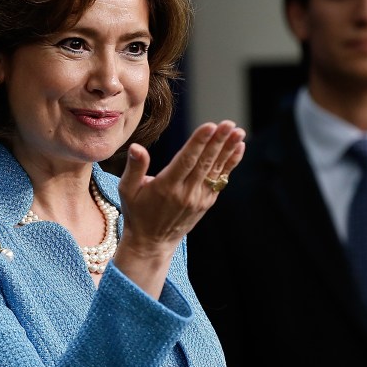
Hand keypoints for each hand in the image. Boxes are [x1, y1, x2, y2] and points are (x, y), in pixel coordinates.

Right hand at [112, 121, 244, 297]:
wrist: (152, 243)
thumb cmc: (137, 212)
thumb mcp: (127, 190)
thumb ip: (134, 168)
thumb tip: (136, 147)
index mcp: (166, 187)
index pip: (186, 161)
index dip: (199, 143)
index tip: (210, 126)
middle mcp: (185, 193)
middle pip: (204, 163)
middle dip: (218, 142)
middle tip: (229, 123)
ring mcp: (198, 199)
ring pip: (215, 170)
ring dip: (228, 150)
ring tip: (239, 132)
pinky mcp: (206, 203)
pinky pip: (220, 180)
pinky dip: (230, 164)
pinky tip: (238, 148)